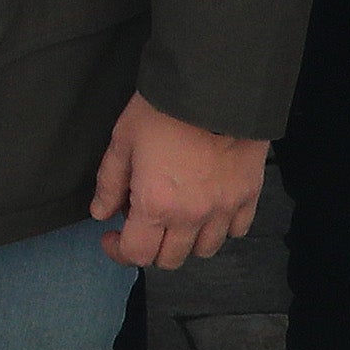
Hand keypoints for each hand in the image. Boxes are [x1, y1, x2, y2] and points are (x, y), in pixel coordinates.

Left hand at [90, 97, 270, 272]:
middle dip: (150, 248)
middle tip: (142, 224)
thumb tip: (100, 213)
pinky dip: (220, 228)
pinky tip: (208, 209)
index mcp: (156, 205)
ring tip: (175, 217)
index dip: (118, 251)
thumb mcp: (123, 140)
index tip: (112, 236)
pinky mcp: (249, 197)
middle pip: (170, 259)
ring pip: (204, 250)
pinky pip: (236, 230)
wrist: (214, 90)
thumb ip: (110, 182)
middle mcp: (192, 217)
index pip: (137, 254)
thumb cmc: (164, 111)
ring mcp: (224, 210)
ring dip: (185, 241)